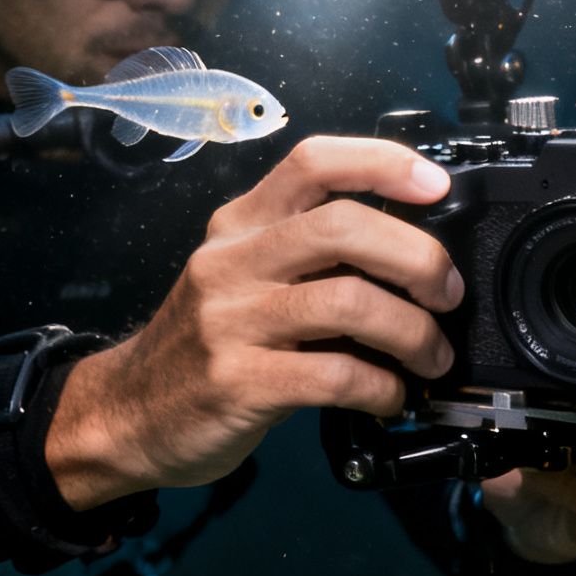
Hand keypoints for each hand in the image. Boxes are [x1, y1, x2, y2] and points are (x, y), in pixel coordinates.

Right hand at [46, 136, 461, 510]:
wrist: (127, 414)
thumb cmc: (204, 345)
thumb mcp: (241, 278)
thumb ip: (306, 255)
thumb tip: (410, 252)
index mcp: (240, 225)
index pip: (313, 161)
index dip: (383, 162)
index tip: (437, 186)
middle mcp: (232, 261)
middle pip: (343, 226)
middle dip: (418, 257)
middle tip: (448, 293)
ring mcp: (231, 321)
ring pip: (349, 301)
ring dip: (413, 332)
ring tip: (432, 357)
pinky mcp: (238, 382)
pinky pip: (335, 375)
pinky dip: (382, 387)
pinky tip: (390, 396)